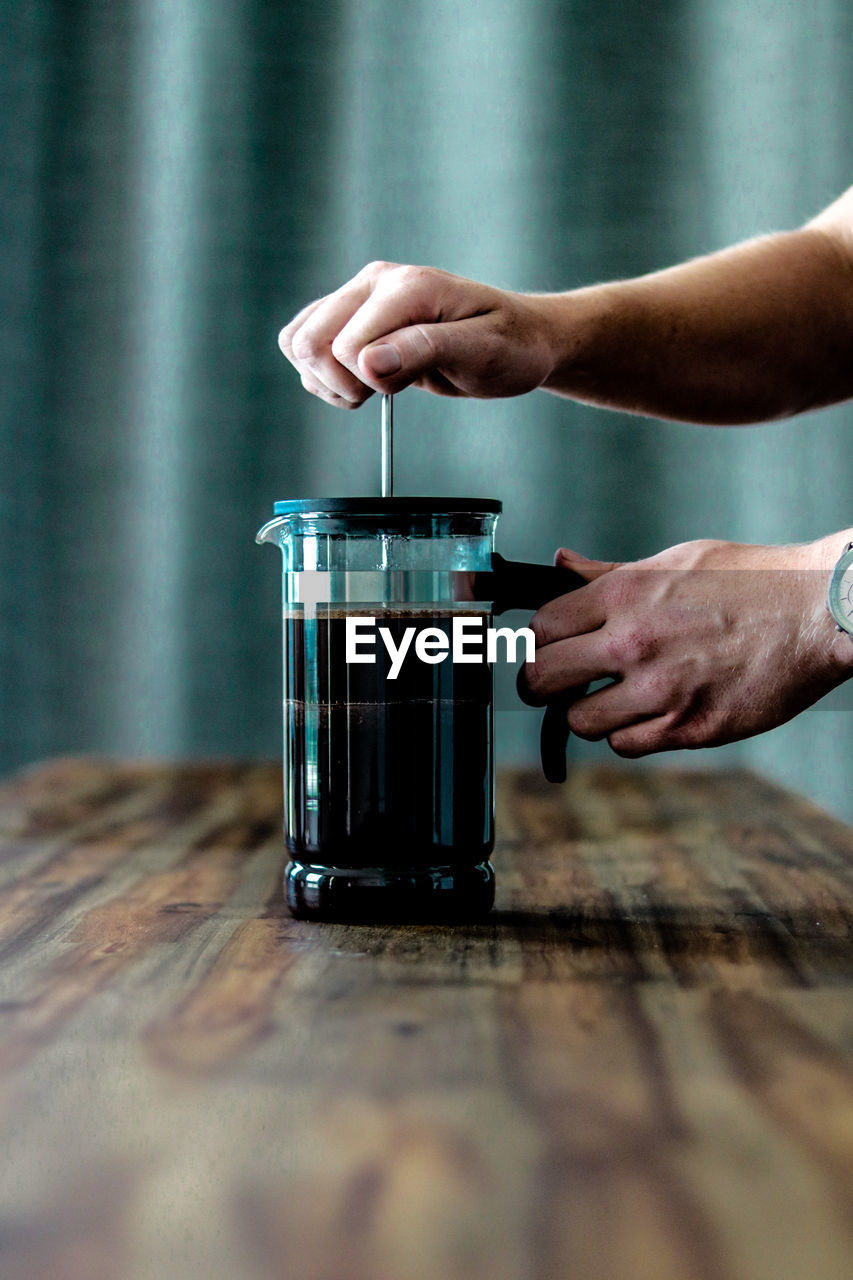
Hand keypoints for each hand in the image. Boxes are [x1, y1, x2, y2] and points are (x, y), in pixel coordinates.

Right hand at [278, 261, 559, 407]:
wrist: (519, 339)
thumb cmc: (509, 346)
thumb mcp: (480, 352)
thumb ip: (424, 352)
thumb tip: (367, 364)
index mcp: (407, 287)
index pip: (345, 345)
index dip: (367, 382)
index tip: (405, 386)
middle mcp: (374, 283)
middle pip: (307, 341)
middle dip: (338, 383)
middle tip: (383, 391)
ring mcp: (359, 297)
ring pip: (298, 343)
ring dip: (326, 381)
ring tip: (373, 387)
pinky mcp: (351, 316)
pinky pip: (304, 346)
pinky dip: (323, 377)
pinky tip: (361, 383)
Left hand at [519, 538, 852, 756]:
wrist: (819, 614)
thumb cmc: (752, 581)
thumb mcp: (677, 560)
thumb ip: (610, 573)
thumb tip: (561, 563)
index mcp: (625, 594)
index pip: (540, 628)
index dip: (537, 643)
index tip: (548, 650)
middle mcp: (633, 642)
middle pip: (541, 679)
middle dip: (539, 685)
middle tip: (555, 685)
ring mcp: (660, 690)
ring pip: (580, 722)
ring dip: (588, 714)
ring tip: (612, 700)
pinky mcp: (689, 728)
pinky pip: (625, 747)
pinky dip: (629, 736)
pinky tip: (649, 715)